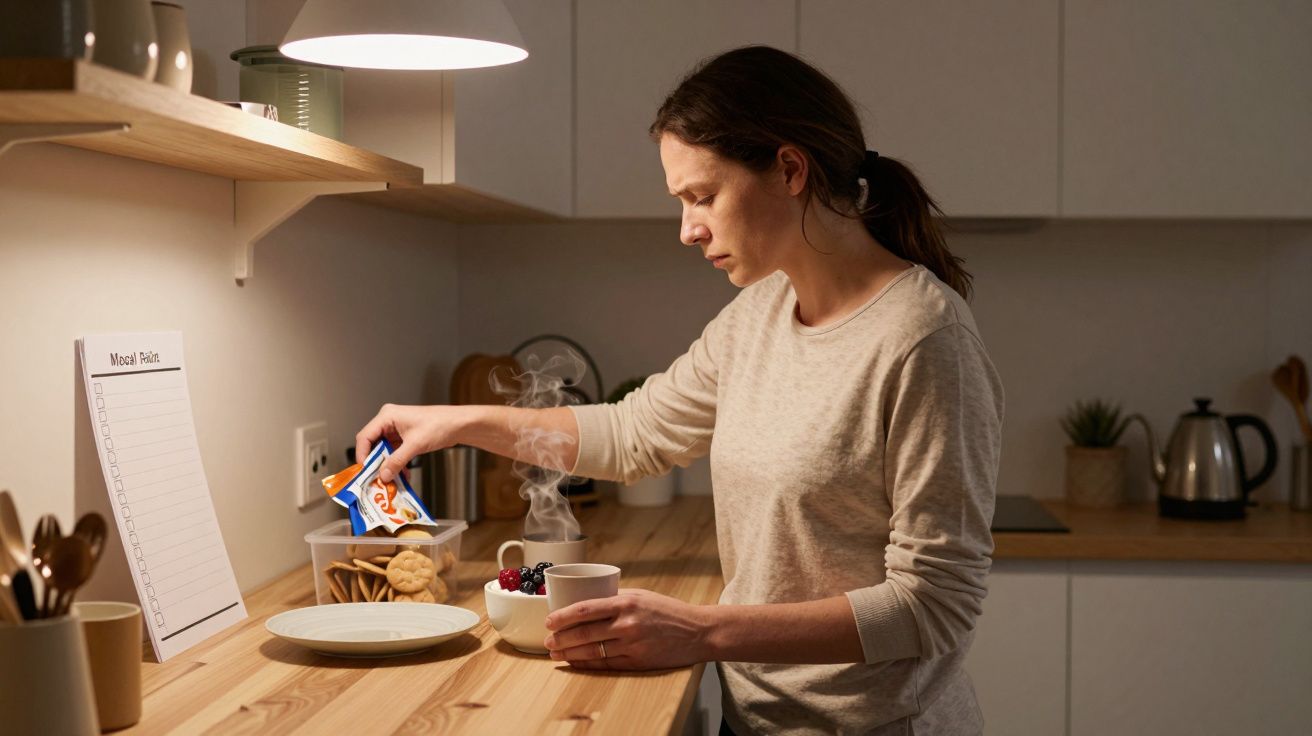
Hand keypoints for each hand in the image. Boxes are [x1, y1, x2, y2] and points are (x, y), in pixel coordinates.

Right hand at [354, 404, 463, 481]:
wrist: (459, 424)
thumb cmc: (440, 425)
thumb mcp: (415, 445)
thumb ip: (396, 461)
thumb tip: (383, 475)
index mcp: (387, 416)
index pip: (365, 436)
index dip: (362, 454)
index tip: (364, 470)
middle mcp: (389, 421)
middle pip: (373, 444)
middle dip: (375, 462)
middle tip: (374, 478)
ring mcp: (396, 429)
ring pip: (384, 450)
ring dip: (387, 465)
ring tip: (389, 480)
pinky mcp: (404, 437)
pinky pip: (394, 452)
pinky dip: (396, 463)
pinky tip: (402, 475)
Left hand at [544, 589, 714, 669]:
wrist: (697, 632)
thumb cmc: (669, 610)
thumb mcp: (642, 595)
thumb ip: (617, 597)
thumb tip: (588, 599)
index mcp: (626, 602)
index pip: (585, 609)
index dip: (563, 616)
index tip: (549, 620)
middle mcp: (627, 624)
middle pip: (584, 633)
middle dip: (561, 638)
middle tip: (548, 640)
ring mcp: (632, 645)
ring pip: (592, 651)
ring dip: (570, 654)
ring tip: (556, 653)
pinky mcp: (638, 662)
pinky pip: (606, 664)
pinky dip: (588, 664)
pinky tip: (577, 662)